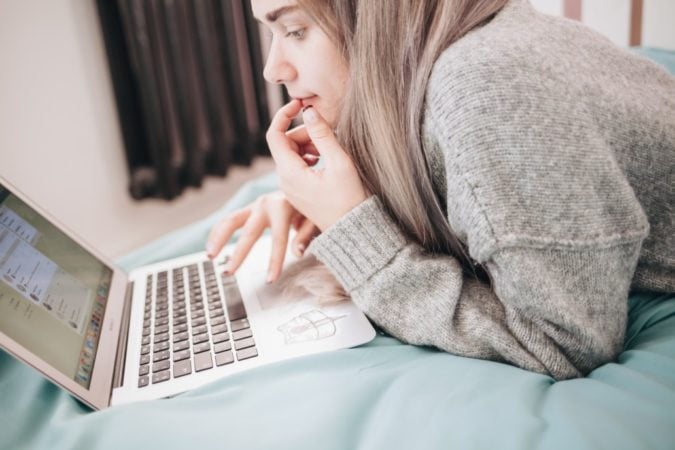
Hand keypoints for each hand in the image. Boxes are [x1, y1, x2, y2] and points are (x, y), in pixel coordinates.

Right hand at [205, 191, 319, 281]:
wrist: (309, 185)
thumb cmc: (314, 206)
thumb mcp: (316, 218)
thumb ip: (307, 234)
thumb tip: (297, 253)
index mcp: (285, 206)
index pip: (278, 239)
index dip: (274, 261)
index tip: (269, 280)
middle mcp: (266, 204)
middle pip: (249, 232)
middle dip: (238, 254)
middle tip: (228, 272)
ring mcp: (255, 205)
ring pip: (231, 221)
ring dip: (218, 239)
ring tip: (210, 257)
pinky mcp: (250, 208)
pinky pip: (230, 221)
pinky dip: (219, 233)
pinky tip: (212, 248)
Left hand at [266, 100, 367, 230]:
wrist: (352, 230)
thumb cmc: (349, 199)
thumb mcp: (339, 163)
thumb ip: (323, 134)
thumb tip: (308, 111)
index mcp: (290, 172)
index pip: (275, 134)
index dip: (284, 115)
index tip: (301, 104)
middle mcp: (284, 180)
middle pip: (285, 143)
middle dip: (304, 133)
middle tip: (328, 135)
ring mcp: (290, 187)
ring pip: (291, 154)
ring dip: (308, 145)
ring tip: (329, 151)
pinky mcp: (298, 191)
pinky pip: (296, 165)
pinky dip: (308, 157)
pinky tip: (325, 161)